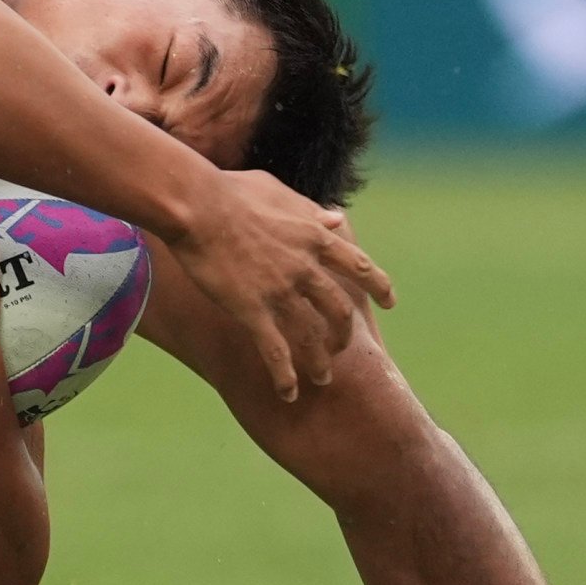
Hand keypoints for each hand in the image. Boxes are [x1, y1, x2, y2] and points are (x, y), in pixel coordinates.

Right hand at [165, 172, 391, 399]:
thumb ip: (310, 209)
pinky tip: (288, 394)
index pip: (359, 266)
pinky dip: (285, 376)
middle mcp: (305, 268)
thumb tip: (338, 217)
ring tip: (323, 380)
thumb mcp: (278, 192)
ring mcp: (280, 291)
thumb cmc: (230, 190)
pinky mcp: (251, 309)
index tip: (389, 302)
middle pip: (340, 310)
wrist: (196, 204)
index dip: (378, 287)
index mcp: (314, 237)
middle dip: (345, 334)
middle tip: (342, 349)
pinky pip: (275, 351)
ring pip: (312, 337)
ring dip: (320, 362)